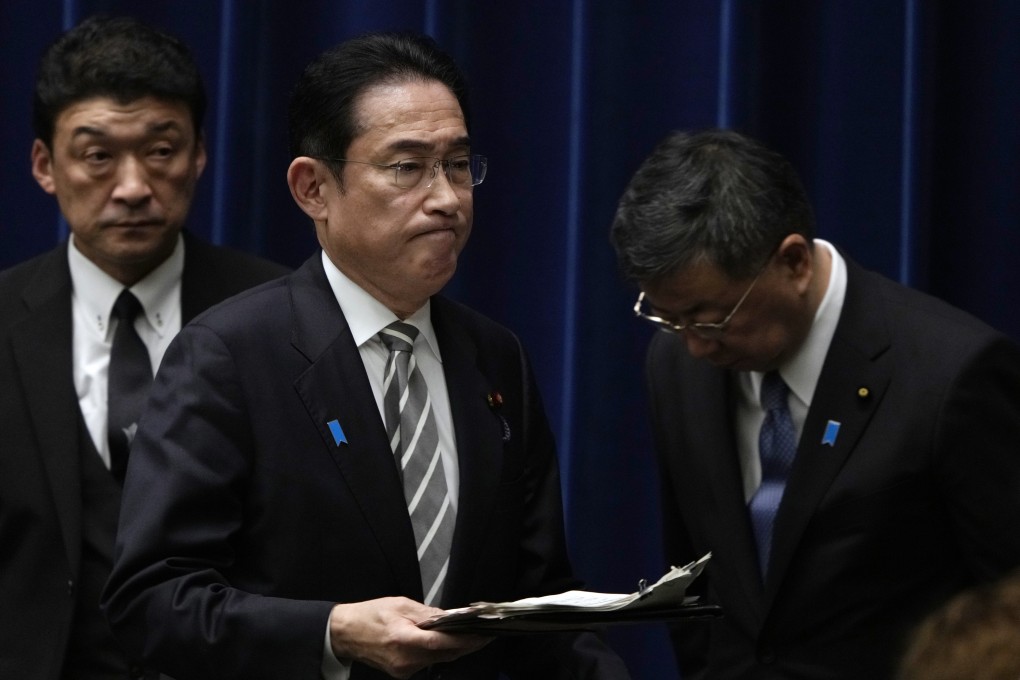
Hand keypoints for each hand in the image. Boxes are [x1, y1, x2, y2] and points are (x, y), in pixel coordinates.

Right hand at [328, 597, 491, 677]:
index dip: (464, 640)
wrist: (346, 633)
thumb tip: (449, 617)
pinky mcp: (402, 673)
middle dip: (466, 645)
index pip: (441, 643)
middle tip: (482, 634)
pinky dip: (438, 653)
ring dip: (454, 649)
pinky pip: (427, 663)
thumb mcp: (400, 605)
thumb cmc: (370, 616)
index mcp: (402, 638)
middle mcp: (404, 659)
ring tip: (466, 635)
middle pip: (444, 655)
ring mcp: (403, 669)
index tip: (482, 635)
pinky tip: (443, 642)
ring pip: (438, 660)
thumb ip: (427, 613)